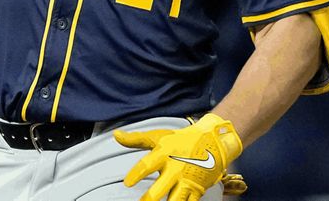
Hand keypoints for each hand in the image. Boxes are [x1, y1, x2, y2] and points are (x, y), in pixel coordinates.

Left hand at [114, 113, 242, 200]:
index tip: (127, 183)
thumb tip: (116, 134)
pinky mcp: (197, 190)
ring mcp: (187, 181)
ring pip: (175, 200)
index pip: (147, 165)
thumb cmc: (181, 140)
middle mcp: (176, 168)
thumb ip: (136, 139)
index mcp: (165, 154)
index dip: (136, 174)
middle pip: (160, 188)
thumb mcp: (158, 136)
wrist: (213, 141)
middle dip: (149, 199)